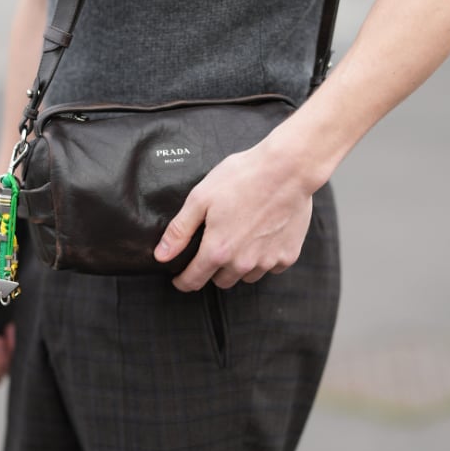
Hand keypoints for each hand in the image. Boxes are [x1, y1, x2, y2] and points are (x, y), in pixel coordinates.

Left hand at [154, 144, 314, 291]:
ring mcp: (267, 261)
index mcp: (218, 250)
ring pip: (245, 276)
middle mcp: (242, 263)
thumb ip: (179, 230)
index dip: (183, 281)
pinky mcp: (287, 256)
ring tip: (240, 238)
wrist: (288, 169)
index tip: (179, 278)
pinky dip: (263, 258)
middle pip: (220, 281)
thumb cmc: (243, 178)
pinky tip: (262, 236)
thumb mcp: (201, 198)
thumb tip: (161, 255)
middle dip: (213, 269)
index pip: (193, 280)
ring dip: (239, 265)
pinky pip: (270, 267)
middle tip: (214, 245)